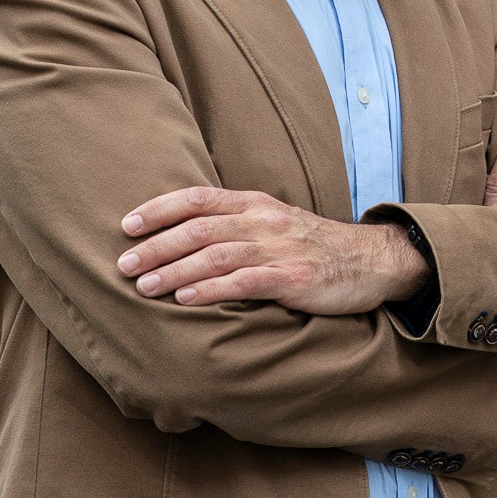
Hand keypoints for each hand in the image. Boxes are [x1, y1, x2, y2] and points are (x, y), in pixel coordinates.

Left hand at [116, 187, 429, 313]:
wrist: (373, 261)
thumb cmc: (316, 247)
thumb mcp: (276, 224)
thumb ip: (236, 227)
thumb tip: (182, 240)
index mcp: (257, 205)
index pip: (199, 198)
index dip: (159, 209)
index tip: (126, 225)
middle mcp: (264, 221)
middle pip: (199, 228)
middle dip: (156, 246)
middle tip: (123, 265)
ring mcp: (280, 249)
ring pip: (216, 255)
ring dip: (174, 270)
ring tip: (144, 287)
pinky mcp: (295, 278)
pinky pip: (245, 281)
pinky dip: (212, 289)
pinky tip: (187, 299)